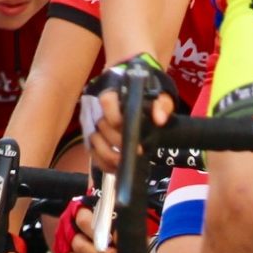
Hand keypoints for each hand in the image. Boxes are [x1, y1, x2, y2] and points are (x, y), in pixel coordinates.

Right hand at [48, 195, 116, 252]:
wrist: (99, 220)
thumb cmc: (109, 215)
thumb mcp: (116, 211)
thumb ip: (120, 218)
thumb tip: (122, 236)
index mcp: (79, 210)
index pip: (84, 221)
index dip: (99, 234)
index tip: (113, 240)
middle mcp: (67, 226)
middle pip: (78, 246)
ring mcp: (63, 242)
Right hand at [90, 57, 178, 173]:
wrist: (131, 84)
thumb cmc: (145, 89)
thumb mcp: (158, 93)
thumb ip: (160, 104)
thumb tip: (160, 120)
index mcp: (111, 92)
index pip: (107, 103)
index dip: (117, 121)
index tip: (134, 136)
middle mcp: (96, 106)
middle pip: (100, 126)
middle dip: (116, 143)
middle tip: (134, 153)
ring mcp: (92, 121)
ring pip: (93, 140)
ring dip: (107, 155)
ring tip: (123, 164)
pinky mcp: (92, 134)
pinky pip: (92, 151)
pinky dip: (102, 162)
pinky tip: (115, 169)